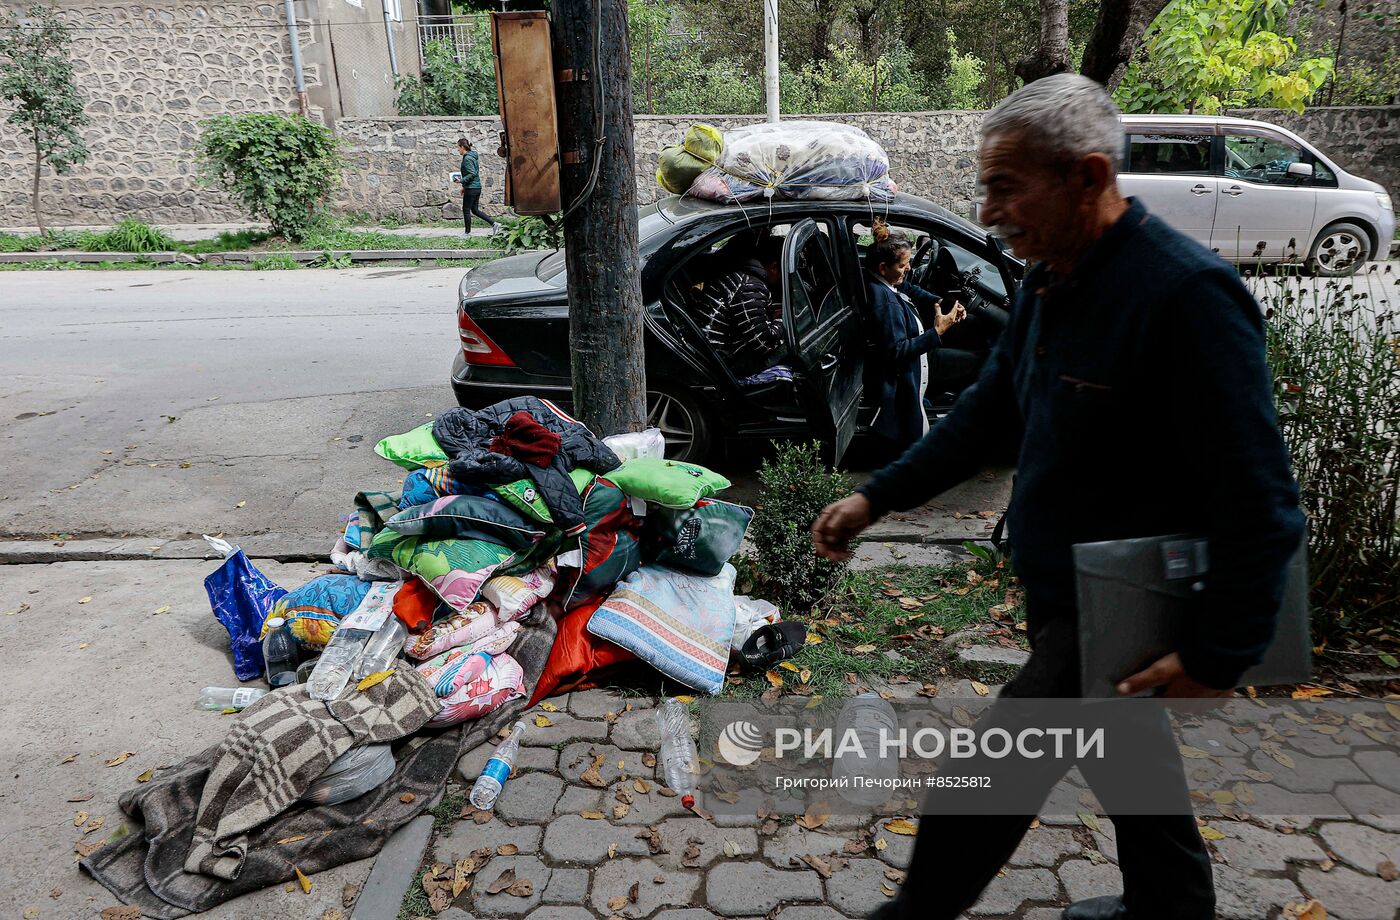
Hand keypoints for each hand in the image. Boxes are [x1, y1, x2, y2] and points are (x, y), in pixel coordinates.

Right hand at [812, 494, 873, 561]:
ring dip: (836, 553)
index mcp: (826, 517)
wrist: (869, 506)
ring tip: (843, 557)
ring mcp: (837, 532)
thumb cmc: (856, 505)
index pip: (817, 531)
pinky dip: (843, 552)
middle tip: (834, 557)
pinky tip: (847, 555)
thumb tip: (829, 539)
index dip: (817, 542)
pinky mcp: (845, 536)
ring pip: (832, 546)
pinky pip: (841, 547)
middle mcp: (830, 526)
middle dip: (828, 550)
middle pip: (824, 541)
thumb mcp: (844, 513)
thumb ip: (834, 526)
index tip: (822, 551)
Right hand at [934, 299, 965, 335]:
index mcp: (951, 316)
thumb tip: (937, 304)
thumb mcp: (937, 316)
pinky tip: (952, 315)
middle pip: (956, 312)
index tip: (956, 301)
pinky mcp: (951, 324)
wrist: (938, 332)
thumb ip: (937, 309)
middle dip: (956, 307)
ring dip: (956, 312)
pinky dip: (954, 315)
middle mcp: (953, 319)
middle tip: (955, 304)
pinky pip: (954, 318)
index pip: (954, 309)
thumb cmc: (938, 325)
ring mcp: (952, 322)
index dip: (955, 304)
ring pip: (956, 315)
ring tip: (954, 309)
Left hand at [1116, 652, 1232, 702]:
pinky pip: (1217, 699)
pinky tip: (1211, 682)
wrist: (1217, 660)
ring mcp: (1209, 702)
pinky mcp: (1224, 695)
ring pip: (1199, 702)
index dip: (1162, 689)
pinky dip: (1214, 693)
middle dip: (1179, 692)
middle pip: (1181, 701)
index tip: (1164, 679)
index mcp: (1175, 702)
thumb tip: (1120, 690)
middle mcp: (1192, 706)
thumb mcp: (1159, 671)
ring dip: (1196, 693)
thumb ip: (1140, 681)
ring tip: (1194, 677)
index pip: (1163, 699)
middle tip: (1179, 675)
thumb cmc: (1186, 666)